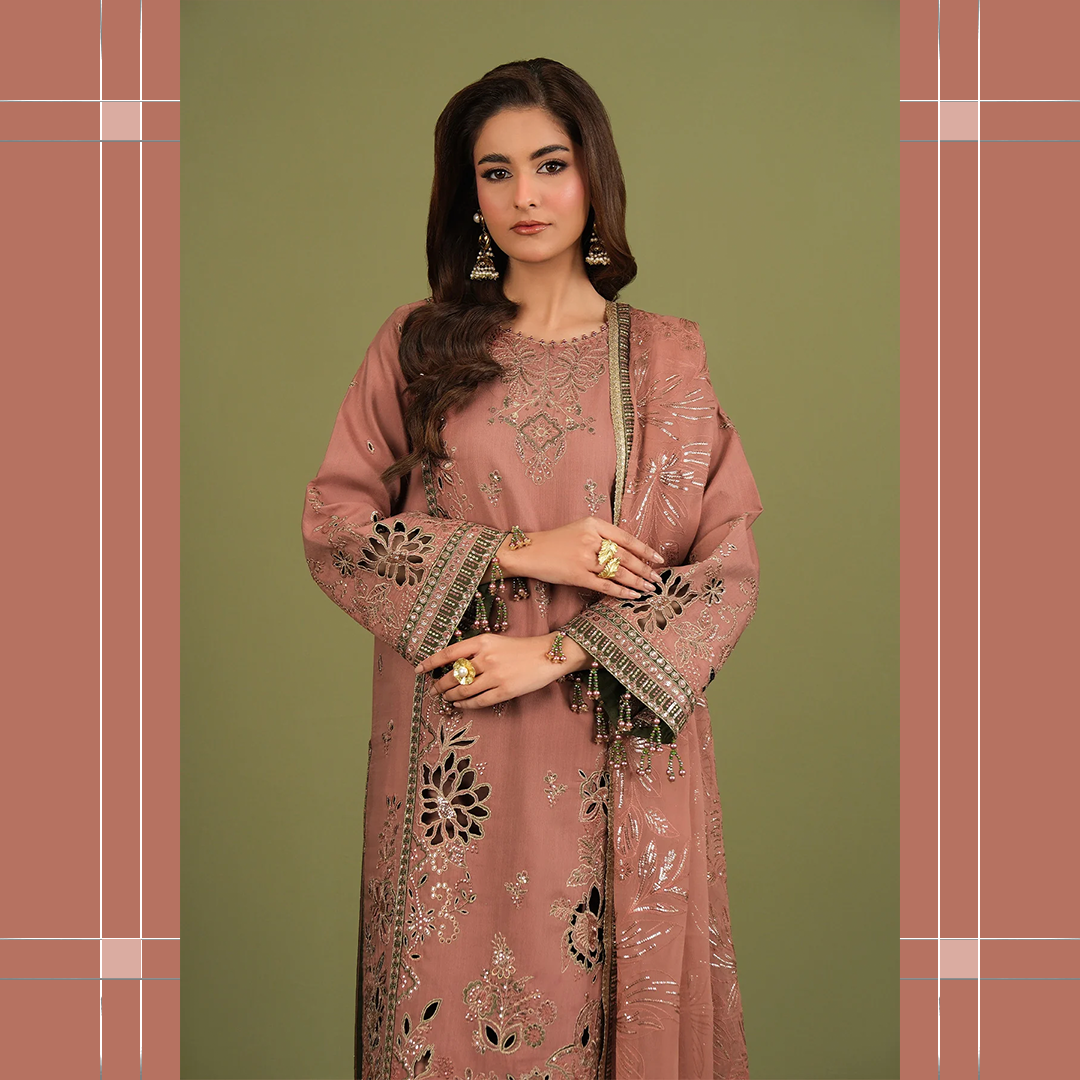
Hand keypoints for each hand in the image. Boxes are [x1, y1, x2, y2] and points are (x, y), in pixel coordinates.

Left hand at [414, 633, 568, 709]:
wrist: (549, 654)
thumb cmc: (521, 647)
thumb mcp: (496, 641)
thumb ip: (476, 650)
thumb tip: (454, 665)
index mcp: (482, 641)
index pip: (448, 653)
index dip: (430, 663)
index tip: (418, 670)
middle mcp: (486, 658)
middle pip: (453, 675)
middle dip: (439, 685)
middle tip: (432, 690)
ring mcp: (495, 676)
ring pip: (463, 690)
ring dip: (450, 696)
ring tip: (445, 698)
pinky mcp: (505, 691)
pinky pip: (478, 701)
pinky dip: (465, 704)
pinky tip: (460, 704)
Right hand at [499, 516, 664, 599]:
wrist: (528, 551)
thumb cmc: (555, 541)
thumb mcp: (579, 529)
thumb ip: (602, 536)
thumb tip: (628, 553)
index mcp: (593, 524)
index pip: (626, 538)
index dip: (645, 550)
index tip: (658, 559)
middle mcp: (590, 539)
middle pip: (625, 556)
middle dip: (644, 569)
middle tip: (657, 579)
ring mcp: (583, 557)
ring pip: (617, 572)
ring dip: (636, 582)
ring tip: (649, 589)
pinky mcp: (576, 575)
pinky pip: (604, 586)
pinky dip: (621, 592)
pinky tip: (632, 596)